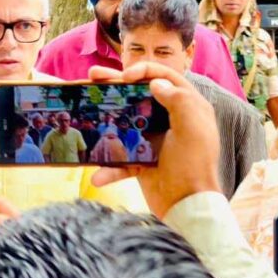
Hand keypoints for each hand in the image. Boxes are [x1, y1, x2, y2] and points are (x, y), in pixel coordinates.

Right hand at [88, 62, 221, 217]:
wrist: (187, 206)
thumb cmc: (194, 165)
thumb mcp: (192, 128)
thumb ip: (178, 100)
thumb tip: (156, 83)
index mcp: (189, 107)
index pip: (166, 77)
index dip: (145, 71)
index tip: (125, 76)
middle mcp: (172, 120)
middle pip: (141, 95)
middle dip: (116, 84)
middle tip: (93, 75)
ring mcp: (156, 139)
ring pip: (126, 121)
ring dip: (105, 117)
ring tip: (84, 105)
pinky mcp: (143, 160)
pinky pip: (122, 158)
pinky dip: (109, 167)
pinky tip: (98, 174)